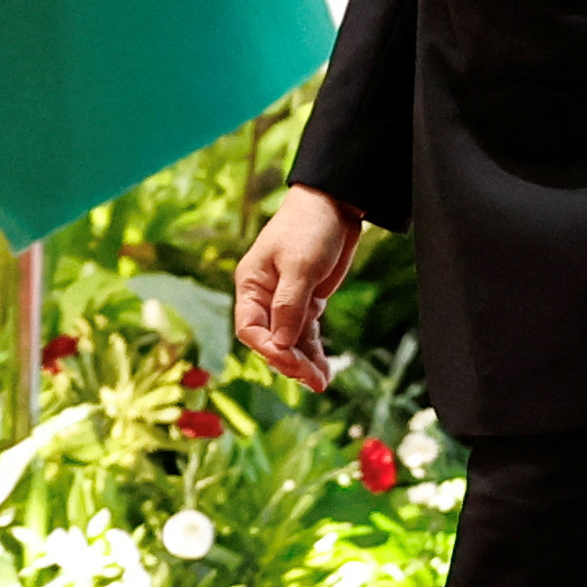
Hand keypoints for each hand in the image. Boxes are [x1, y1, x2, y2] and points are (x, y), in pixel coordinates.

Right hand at [234, 187, 360, 389]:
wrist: (335, 204)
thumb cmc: (310, 227)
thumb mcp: (300, 266)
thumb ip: (289, 305)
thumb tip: (280, 345)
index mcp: (251, 284)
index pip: (250, 328)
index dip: (267, 348)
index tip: (289, 359)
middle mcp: (264, 296)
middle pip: (270, 339)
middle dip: (289, 361)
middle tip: (312, 379)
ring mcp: (286, 301)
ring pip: (290, 341)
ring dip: (304, 362)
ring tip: (321, 382)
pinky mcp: (307, 301)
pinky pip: (306, 333)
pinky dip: (314, 351)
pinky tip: (324, 370)